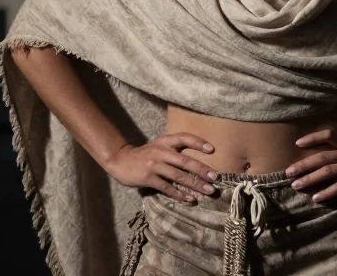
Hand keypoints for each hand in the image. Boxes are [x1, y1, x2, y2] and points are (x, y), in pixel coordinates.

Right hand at [103, 133, 219, 202]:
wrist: (120, 160)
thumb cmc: (144, 155)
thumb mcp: (158, 146)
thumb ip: (174, 150)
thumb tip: (198, 162)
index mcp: (164, 141)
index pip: (183, 138)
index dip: (198, 143)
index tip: (211, 150)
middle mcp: (160, 152)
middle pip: (184, 161)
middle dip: (201, 170)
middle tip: (215, 177)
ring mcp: (154, 166)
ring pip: (178, 176)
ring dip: (195, 184)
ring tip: (208, 191)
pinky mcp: (148, 178)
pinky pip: (167, 188)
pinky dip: (180, 194)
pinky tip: (190, 199)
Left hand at [285, 129, 336, 200]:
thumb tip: (316, 157)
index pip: (328, 135)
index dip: (312, 137)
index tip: (297, 144)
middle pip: (322, 157)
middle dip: (303, 164)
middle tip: (288, 172)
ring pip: (328, 172)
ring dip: (310, 179)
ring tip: (296, 185)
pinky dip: (327, 192)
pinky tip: (316, 198)